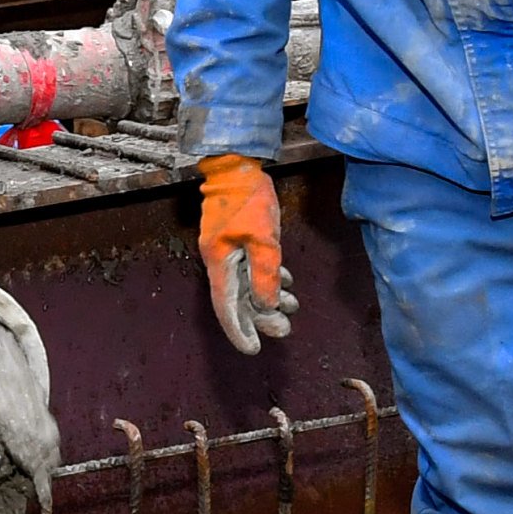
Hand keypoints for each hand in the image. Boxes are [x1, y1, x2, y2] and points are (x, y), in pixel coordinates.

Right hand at [197, 154, 292, 355]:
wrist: (236, 164)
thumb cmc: (249, 200)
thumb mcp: (263, 240)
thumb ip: (265, 276)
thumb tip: (266, 306)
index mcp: (220, 264)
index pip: (227, 307)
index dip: (239, 331)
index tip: (254, 349)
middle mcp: (220, 261)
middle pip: (239, 299)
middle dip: (261, 317)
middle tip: (284, 329)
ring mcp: (228, 249)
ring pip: (248, 283)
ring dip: (269, 297)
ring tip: (292, 306)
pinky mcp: (238, 238)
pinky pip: (252, 267)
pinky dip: (269, 277)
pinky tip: (286, 282)